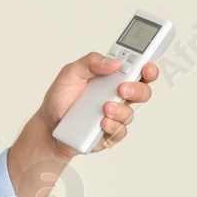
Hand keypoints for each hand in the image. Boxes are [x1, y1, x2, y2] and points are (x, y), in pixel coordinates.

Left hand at [36, 52, 158, 157]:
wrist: (48, 126)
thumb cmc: (61, 99)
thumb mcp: (69, 73)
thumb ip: (90, 62)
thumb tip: (112, 62)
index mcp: (111, 78)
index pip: (137, 70)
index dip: (147, 68)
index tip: (146, 66)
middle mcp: (117, 96)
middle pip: (142, 92)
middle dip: (137, 90)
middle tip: (122, 89)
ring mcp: (115, 115)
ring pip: (131, 113)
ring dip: (120, 111)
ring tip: (104, 108)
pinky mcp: (110, 133)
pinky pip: (120, 132)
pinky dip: (113, 127)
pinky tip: (102, 123)